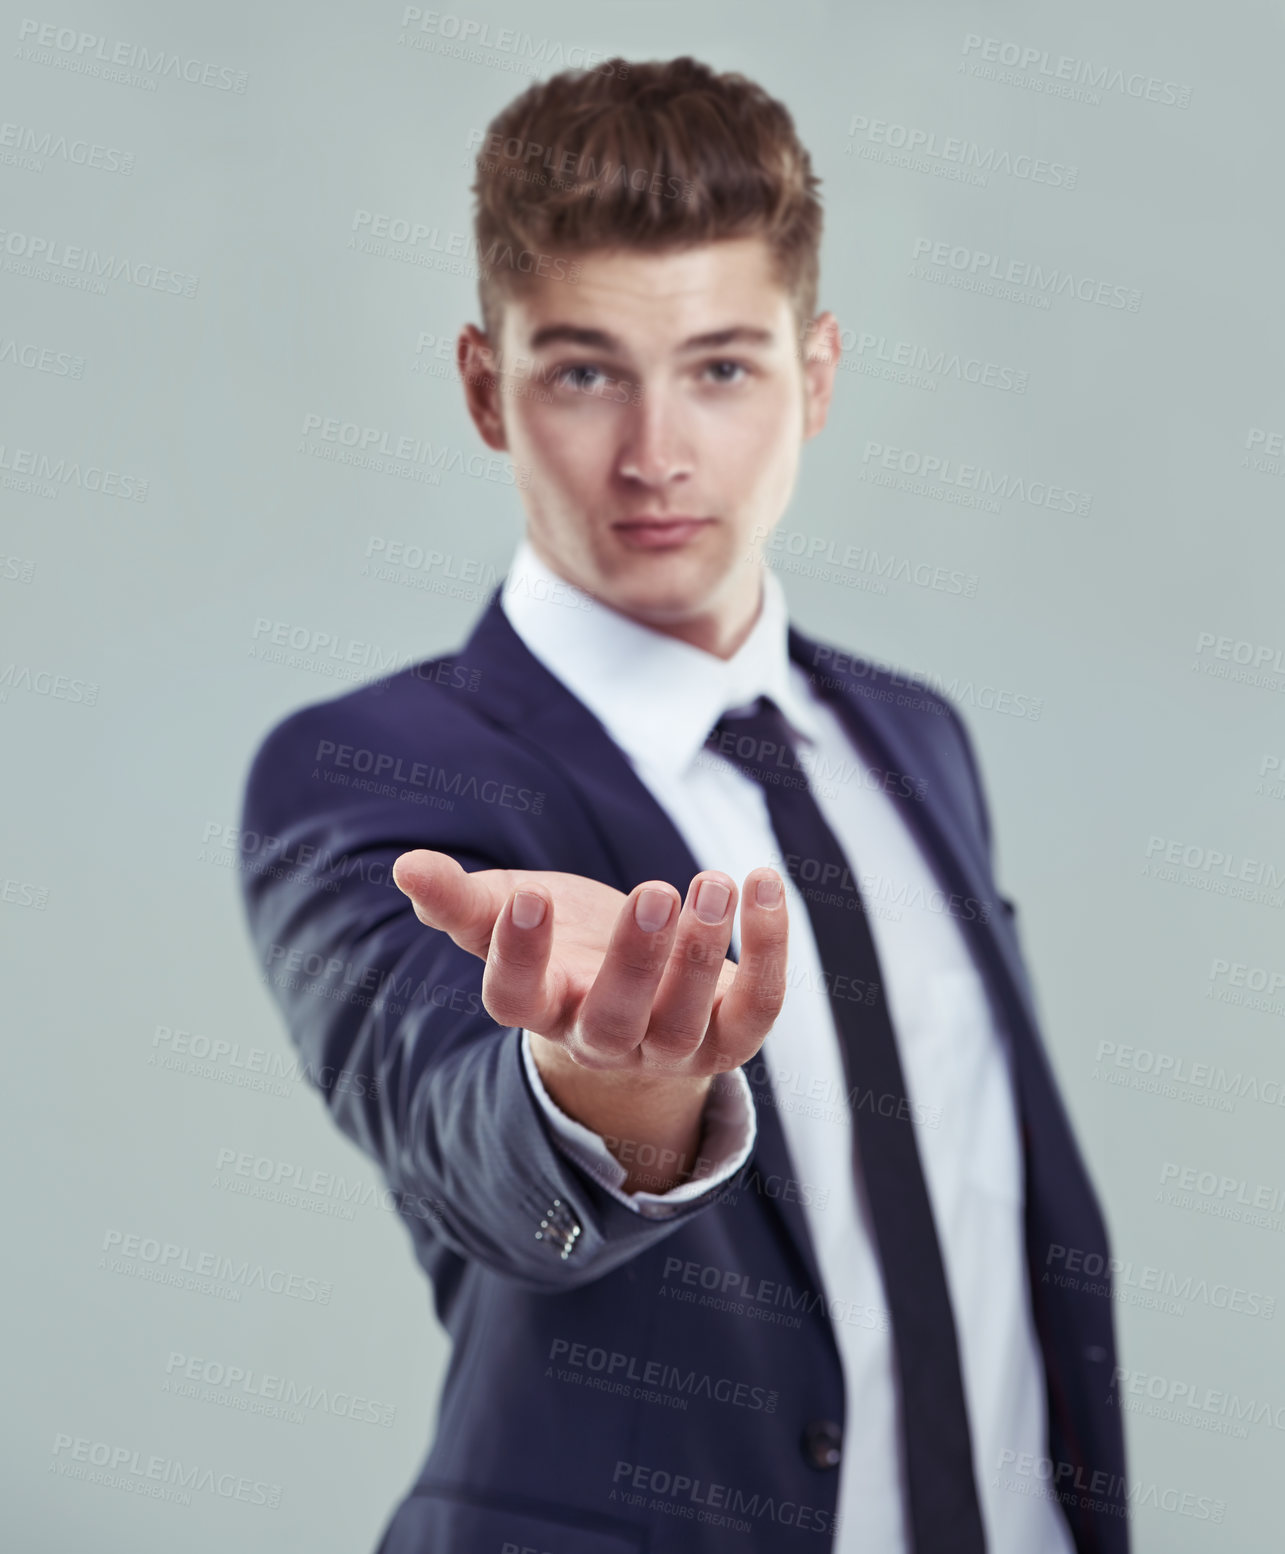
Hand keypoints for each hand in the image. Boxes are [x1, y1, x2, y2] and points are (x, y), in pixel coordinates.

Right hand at [391, 851, 788, 1191]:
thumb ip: (460, 899)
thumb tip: (405, 866)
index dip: (518, 954)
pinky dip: (768, 950)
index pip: (515, 1000)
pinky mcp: (730, 1035)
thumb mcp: (509, 914)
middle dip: (635, 960)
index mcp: (541, 1008)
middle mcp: (604, 1039)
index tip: (529, 896)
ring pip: (686, 1017)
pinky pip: (756, 1005)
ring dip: (703, 951)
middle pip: (614, 1019)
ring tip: (714, 882)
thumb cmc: (563, 946)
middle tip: (652, 892)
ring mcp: (671, 1046)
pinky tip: (766, 883)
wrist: (638, 993)